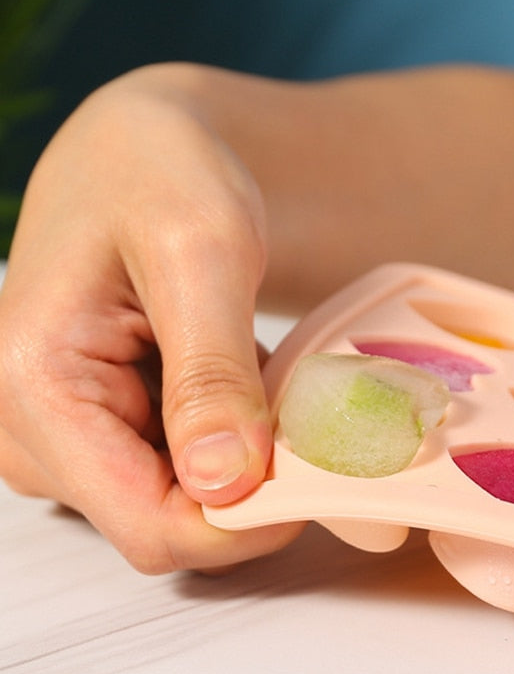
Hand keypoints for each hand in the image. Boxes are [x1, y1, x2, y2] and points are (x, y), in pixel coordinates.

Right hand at [0, 74, 303, 572]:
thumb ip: (208, 374)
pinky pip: (182, 470)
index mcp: (35, 386)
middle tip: (306, 410)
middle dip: (251, 488)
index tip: (320, 476)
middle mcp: (33, 427)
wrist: (146, 147)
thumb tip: (223, 489)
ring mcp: (67, 433)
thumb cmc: (163, 172)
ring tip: (268, 374)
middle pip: (165, 522)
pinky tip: (245, 379)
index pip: (148, 526)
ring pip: (181, 501)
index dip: (246, 524)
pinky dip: (232, 439)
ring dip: (245, 459)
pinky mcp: (102, 425)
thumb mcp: (201, 252)